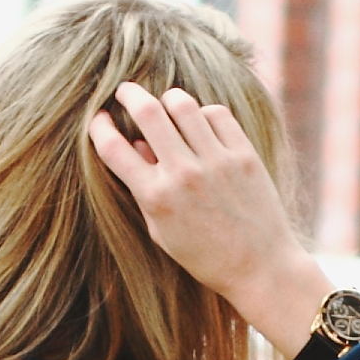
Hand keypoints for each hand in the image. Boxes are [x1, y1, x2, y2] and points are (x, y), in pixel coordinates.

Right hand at [85, 82, 330, 359]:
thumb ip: (145, 188)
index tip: (99, 118)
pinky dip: (204, 114)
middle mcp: (184, 175)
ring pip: (183, 104)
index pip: (114, 148)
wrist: (260, 268)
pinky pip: (217, 114)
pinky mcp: (245, 156)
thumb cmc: (204, 255)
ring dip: (168, 98)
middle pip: (147, 112)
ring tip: (166, 104)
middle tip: (125, 91)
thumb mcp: (163, 231)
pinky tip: (201, 124)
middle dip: (130, 94)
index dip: (99, 126)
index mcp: (156, 198)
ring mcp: (216, 162)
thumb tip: (137, 145)